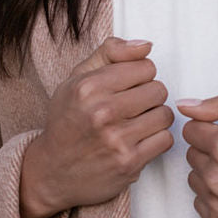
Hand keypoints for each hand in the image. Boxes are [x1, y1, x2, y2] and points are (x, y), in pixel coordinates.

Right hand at [20, 37, 173, 217]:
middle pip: (159, 89)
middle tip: (133, 106)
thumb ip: (110, 53)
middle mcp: (102, 112)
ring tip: (137, 122)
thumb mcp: (77, 79)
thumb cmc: (68, 122)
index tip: (128, 86)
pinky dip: (157, 139)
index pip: (145, 66)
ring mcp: (116, 139)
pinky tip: (140, 139)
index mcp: (88, 87)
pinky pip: (165, 139)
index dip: (140, 75)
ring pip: (165, 114)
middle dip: (149, 96)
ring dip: (155, 118)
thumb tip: (146, 45)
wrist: (53, 171)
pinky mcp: (129, 163)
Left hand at [176, 94, 217, 217]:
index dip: (211, 130)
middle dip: (212, 152)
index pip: (191, 130)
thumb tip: (185, 104)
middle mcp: (215, 178)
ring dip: (211, 176)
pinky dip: (217, 200)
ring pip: (195, 180)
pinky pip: (202, 205)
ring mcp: (216, 205)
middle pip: (192, 155)